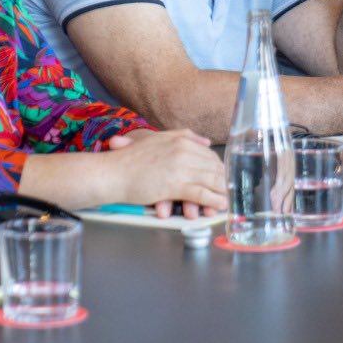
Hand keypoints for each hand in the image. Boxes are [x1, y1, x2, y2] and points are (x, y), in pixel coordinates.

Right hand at [102, 129, 226, 216]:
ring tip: (229, 199)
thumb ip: (183, 137)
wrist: (112, 172)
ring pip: (211, 179)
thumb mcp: (158, 139)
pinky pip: (201, 193)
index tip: (222, 176)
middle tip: (230, 190)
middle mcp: (184, 150)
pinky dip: (213, 200)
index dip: (218, 166)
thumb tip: (204, 141)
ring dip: (222, 191)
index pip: (208, 153)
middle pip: (213, 166)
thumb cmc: (130, 159)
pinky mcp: (175, 185)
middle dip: (223, 180)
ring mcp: (181, 167)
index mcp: (181, 139)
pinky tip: (218, 205)